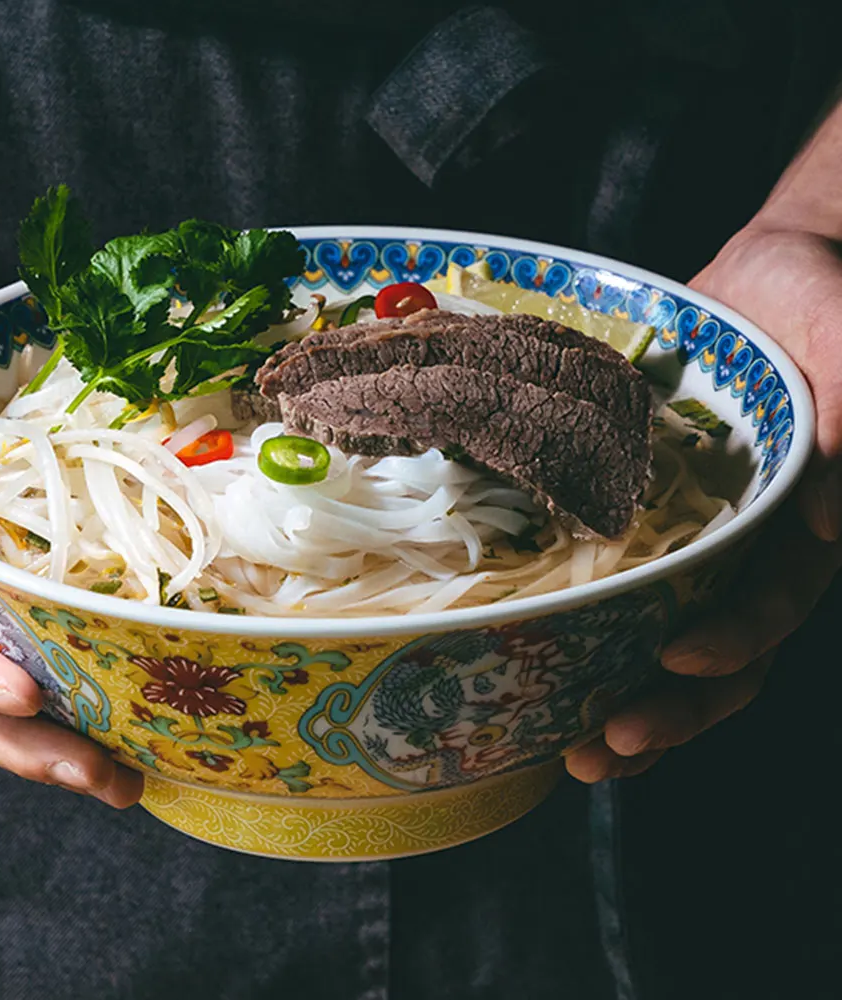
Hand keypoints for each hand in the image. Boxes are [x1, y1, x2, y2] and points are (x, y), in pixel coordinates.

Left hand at [567, 224, 841, 781]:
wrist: (763, 276)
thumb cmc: (814, 301)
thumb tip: (828, 518)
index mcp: (797, 525)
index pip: (772, 605)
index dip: (733, 642)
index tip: (676, 661)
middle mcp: (746, 550)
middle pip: (719, 656)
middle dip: (668, 711)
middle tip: (603, 748)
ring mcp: (692, 542)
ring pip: (666, 643)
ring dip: (624, 704)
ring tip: (574, 756)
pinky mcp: (642, 521)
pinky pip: (619, 591)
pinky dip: (590, 641)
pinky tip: (543, 678)